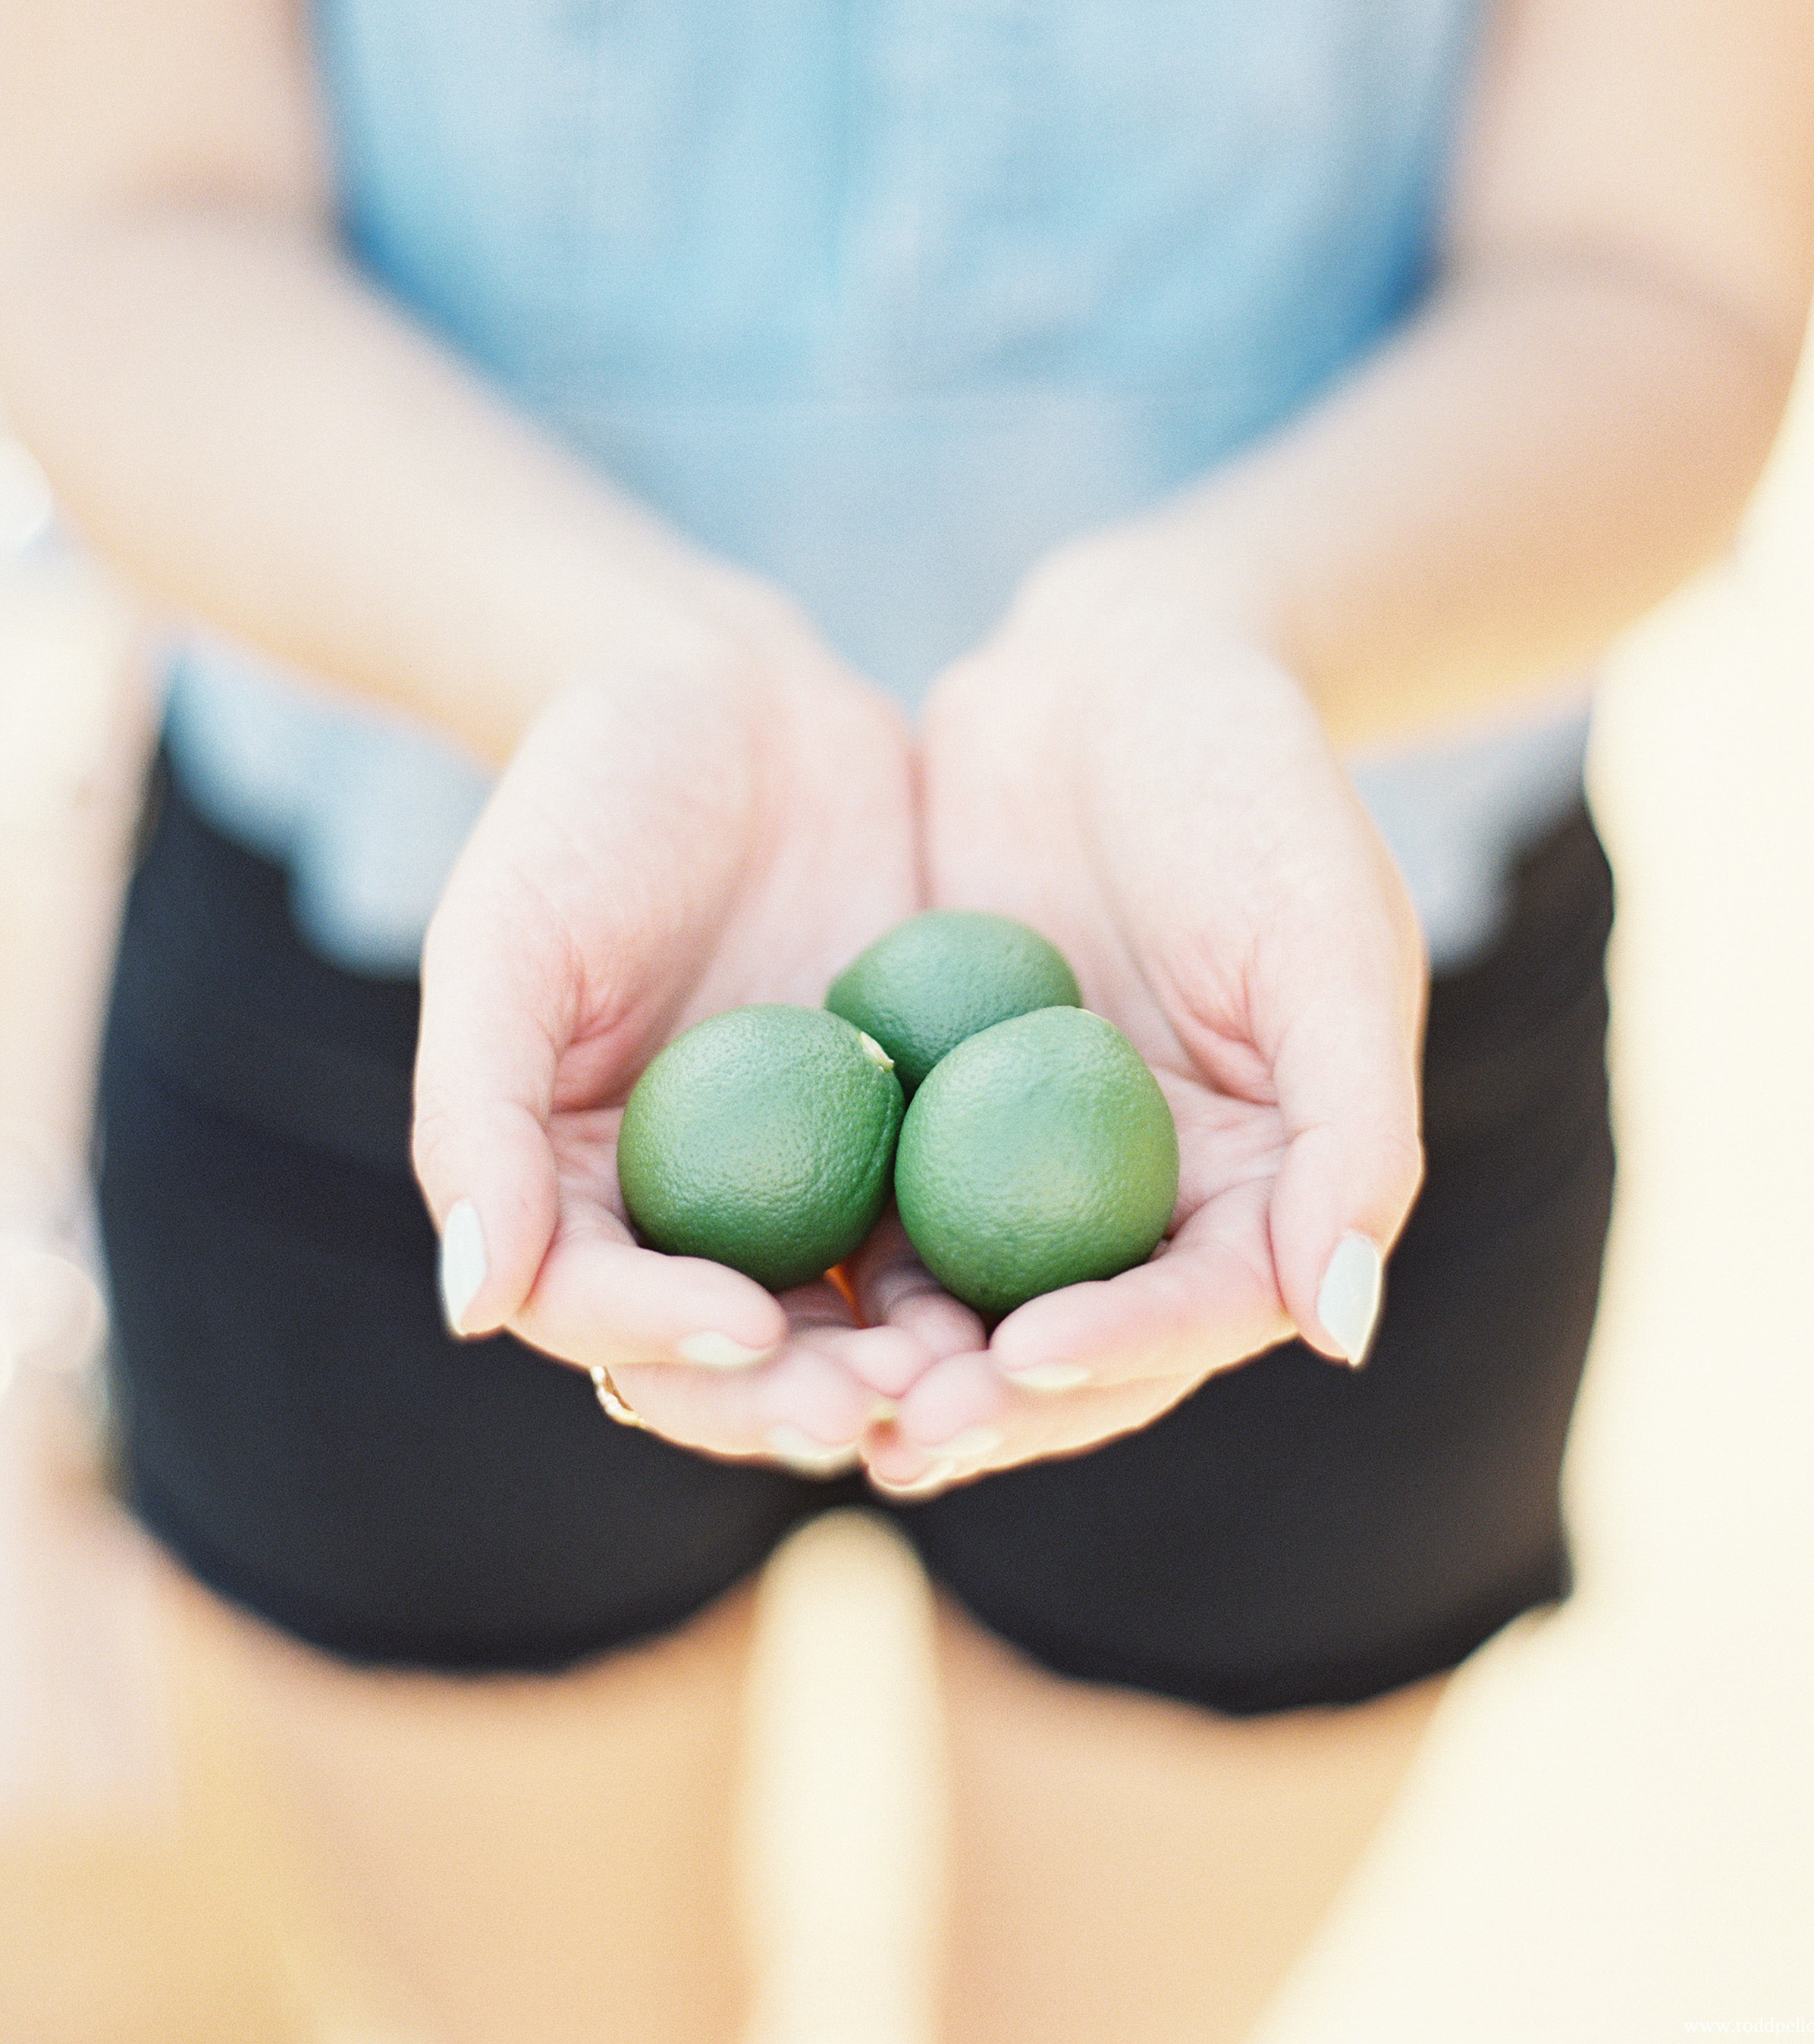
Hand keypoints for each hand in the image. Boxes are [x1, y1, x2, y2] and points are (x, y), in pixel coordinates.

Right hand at [411, 589, 980, 1472]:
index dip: (668, 1349)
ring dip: (913, 1369)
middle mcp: (689, 1212)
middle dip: (805, 1400)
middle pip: (736, 1358)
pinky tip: (1057, 1281)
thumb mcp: (504, 939)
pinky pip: (950, 1218)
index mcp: (568, 1193)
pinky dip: (992, 1267)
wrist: (729, 695)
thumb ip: (476, 1119)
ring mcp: (809, 1180)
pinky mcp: (910, 1131)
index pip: (603, 1315)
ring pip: (854, 1317)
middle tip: (890, 1399)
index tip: (752, 1334)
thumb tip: (474, 1307)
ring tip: (982, 1371)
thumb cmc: (583, 802)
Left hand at [858, 544, 1425, 1494]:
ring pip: (966, 1297)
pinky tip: (744, 1283)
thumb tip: (1339, 1332)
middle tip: (889, 1432)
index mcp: (1267, 1183)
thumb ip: (1353, 1133)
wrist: (1124, 664)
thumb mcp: (1327, 936)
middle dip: (987, 1402)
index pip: (1201, 1310)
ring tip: (803, 1395)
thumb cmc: (1255, 783)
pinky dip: (828, 1251)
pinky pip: (879, 1198)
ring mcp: (1034, 1154)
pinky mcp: (937, 1105)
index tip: (1020, 1363)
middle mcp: (1150, 1195)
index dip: (1120, 1354)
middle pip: (1073, 1342)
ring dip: (891, 1362)